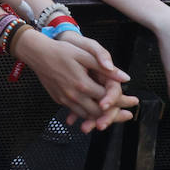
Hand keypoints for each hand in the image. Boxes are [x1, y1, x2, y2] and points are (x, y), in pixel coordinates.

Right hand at [19, 30, 134, 131]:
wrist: (36, 53)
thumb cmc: (60, 51)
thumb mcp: (84, 54)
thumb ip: (104, 67)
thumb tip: (124, 77)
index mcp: (83, 84)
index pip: (108, 98)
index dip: (123, 101)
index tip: (133, 101)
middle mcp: (74, 95)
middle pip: (99, 113)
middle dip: (115, 115)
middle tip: (128, 115)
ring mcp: (65, 99)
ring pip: (87, 116)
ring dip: (101, 118)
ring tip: (114, 117)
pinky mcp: (58, 99)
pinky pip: (76, 112)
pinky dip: (87, 115)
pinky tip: (95, 113)